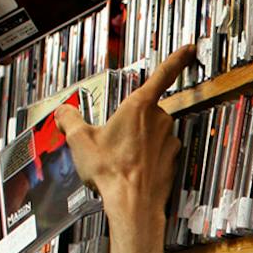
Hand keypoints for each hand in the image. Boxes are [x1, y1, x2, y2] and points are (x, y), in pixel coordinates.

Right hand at [58, 45, 198, 226]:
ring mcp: (169, 140)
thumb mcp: (79, 141)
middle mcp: (160, 120)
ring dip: (138, 141)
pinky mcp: (173, 160)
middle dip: (131, 123)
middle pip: (146, 111)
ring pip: (152, 133)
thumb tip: (63, 112)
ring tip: (119, 159)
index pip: (163, 74)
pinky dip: (147, 158)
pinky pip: (158, 152)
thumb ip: (69, 119)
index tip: (190, 48)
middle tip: (112, 141)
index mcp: (139, 106)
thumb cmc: (111, 171)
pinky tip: (131, 169)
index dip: (177, 59)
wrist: (133, 204)